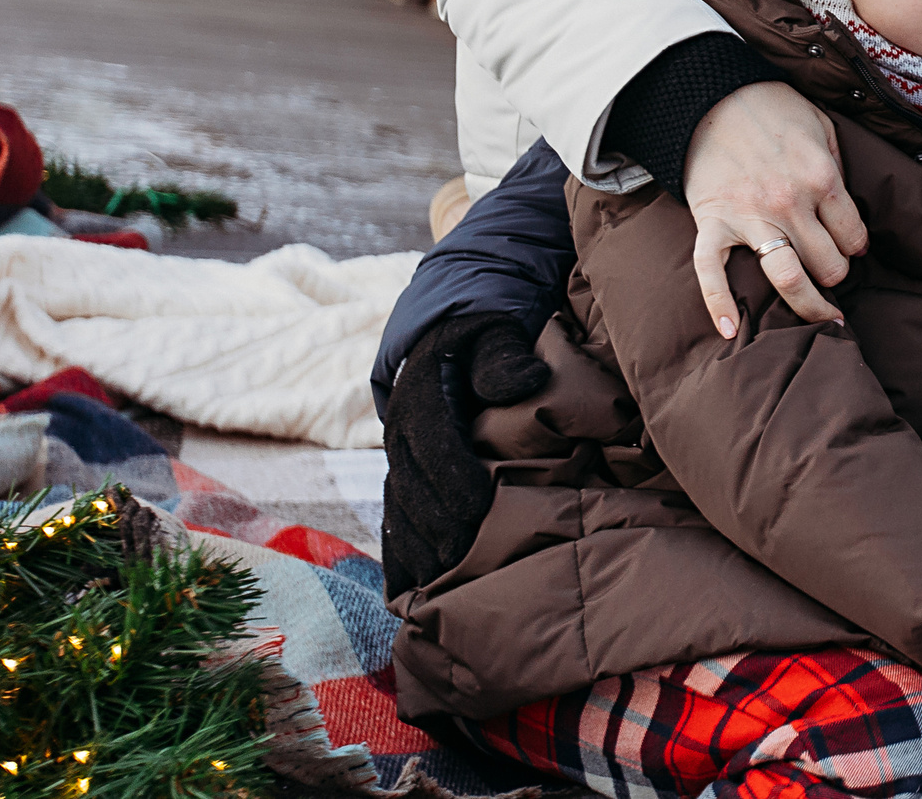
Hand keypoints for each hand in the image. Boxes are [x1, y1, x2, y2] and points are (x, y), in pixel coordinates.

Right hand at [380, 314, 551, 598]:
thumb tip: (528, 380)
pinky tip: (409, 589)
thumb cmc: (482, 337)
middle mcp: (401, 429)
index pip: (434, 439)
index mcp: (423, 392)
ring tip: (437, 585)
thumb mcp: (495, 332)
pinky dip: (399, 555)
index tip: (477, 507)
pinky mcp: (401, 477)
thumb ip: (504, 356)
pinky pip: (393, 519)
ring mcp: (397, 457)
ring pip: (398, 508)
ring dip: (415, 548)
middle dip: (436, 523)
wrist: (444, 336)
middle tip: (463, 559)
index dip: (452, 475)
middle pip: (413, 483)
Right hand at [687, 80, 868, 334]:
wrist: (711, 94)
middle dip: (835, 274)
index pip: (854, 237)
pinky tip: (731, 332)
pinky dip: (719, 306)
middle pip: (828, 265)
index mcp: (822, 178)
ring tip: (822, 317)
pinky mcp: (713, 222)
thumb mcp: (821, 125)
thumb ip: (838, 167)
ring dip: (809, 304)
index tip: (848, 246)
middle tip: (830, 270)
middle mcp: (790, 203)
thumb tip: (851, 208)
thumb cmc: (772, 108)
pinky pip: (712, 273)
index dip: (855, 246)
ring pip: (788, 278)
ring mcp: (750, 216)